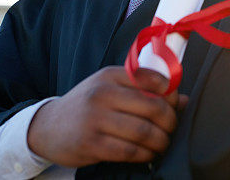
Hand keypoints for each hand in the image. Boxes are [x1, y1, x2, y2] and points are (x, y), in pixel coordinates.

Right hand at [27, 66, 187, 167]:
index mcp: (111, 75)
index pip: (154, 80)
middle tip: (171, 129)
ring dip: (160, 141)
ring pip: (144, 131)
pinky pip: (129, 151)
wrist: (47, 126)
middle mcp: (103, 93)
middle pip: (153, 107)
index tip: (174, 105)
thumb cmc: (87, 105)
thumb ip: (145, 91)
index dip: (171, 95)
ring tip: (162, 143)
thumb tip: (182, 100)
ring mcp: (95, 119)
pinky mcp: (91, 144)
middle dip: (170, 121)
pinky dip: (145, 154)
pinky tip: (147, 153)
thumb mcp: (111, 89)